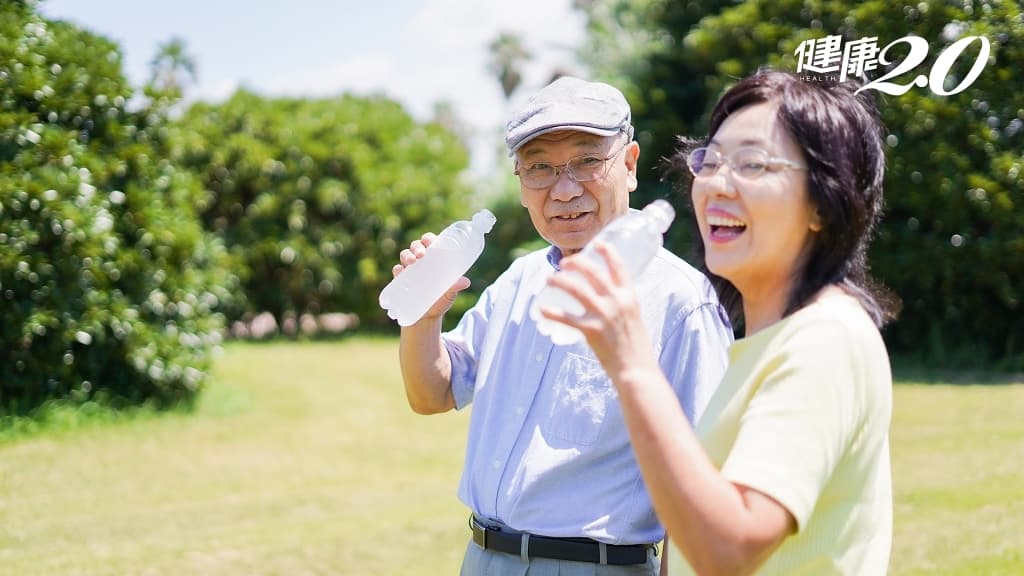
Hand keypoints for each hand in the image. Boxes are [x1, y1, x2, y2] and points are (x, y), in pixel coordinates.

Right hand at [392, 232, 470, 321]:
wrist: (427, 318)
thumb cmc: (441, 300)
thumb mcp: (450, 294)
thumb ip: (455, 287)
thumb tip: (466, 282)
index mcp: (433, 259)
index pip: (430, 242)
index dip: (429, 238)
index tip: (430, 241)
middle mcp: (420, 262)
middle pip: (416, 246)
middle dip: (417, 247)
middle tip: (421, 254)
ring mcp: (409, 270)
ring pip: (405, 255)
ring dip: (407, 255)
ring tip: (412, 261)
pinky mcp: (400, 280)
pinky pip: (397, 271)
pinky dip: (398, 269)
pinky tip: (400, 271)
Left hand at [540, 242, 657, 377]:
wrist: (636, 371)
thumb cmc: (636, 348)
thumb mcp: (634, 319)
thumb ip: (622, 306)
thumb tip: (608, 298)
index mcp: (630, 296)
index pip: (618, 266)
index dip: (606, 252)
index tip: (597, 244)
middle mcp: (617, 301)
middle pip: (593, 272)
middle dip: (576, 263)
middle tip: (564, 263)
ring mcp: (603, 315)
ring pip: (576, 289)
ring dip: (559, 281)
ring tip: (548, 279)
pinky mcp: (591, 331)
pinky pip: (566, 317)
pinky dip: (551, 312)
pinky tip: (541, 309)